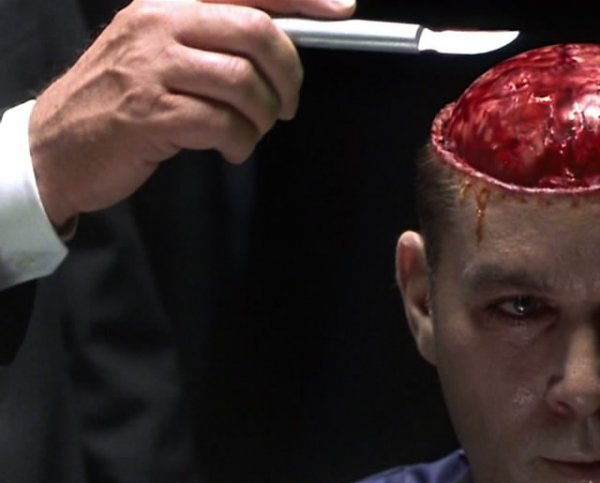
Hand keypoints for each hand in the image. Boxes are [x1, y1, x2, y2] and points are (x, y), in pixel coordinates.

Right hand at [27, 0, 354, 226]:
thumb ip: (213, 38)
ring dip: (263, 116)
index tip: (341, 8)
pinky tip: (231, 149)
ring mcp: (152, 67)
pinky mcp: (150, 113)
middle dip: (287, 73)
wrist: (58, 143)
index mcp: (168, 2)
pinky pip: (223, 125)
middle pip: (256, 32)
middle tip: (285, 104)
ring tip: (251, 131)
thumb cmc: (121, 97)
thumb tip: (282, 40)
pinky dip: (241, 143)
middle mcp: (160, 23)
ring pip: (243, 82)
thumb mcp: (161, 48)